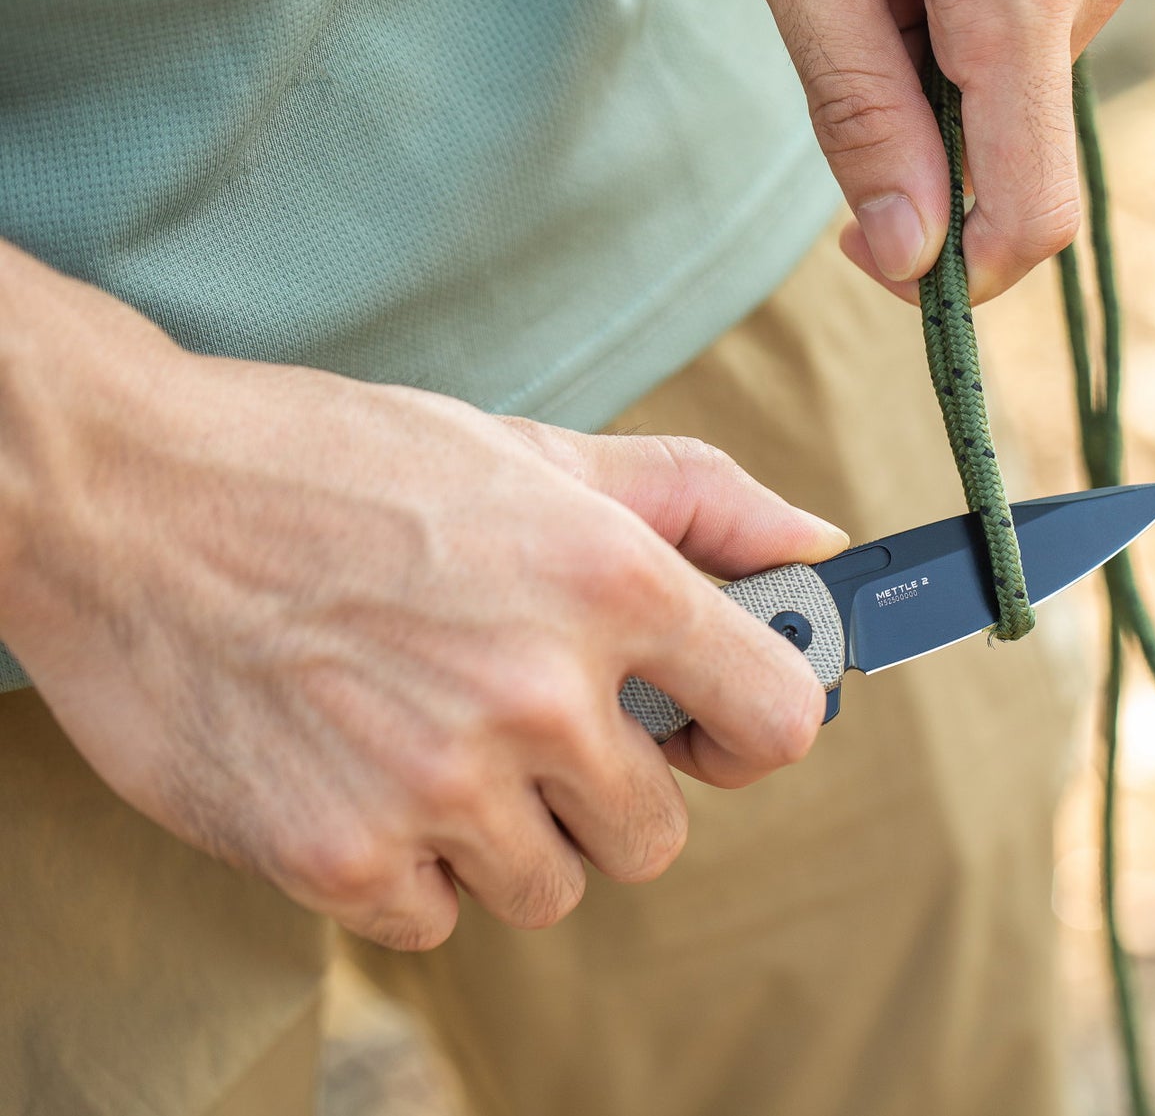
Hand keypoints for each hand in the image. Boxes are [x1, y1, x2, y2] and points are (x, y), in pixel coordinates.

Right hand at [0, 244, 846, 949]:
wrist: (124, 498)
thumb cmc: (335, 465)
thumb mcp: (530, 450)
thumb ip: (692, 500)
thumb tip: (815, 546)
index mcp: (609, 580)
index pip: (777, 720)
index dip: (749, 731)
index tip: (701, 725)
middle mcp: (539, 691)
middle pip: (657, 834)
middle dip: (603, 791)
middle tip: (520, 720)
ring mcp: (439, 784)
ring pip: (552, 888)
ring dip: (506, 835)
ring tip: (428, 737)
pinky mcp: (340, 857)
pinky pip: (438, 918)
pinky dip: (408, 868)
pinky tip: (359, 775)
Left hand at [737, 0, 1154, 303]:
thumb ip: (860, 109)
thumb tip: (909, 256)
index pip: (1029, 214)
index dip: (954, 271)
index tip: (864, 249)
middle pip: (1017, 143)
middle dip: (929, 122)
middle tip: (856, 8)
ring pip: (1031, 80)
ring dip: (954, 56)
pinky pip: (1053, 17)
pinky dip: (989, 7)